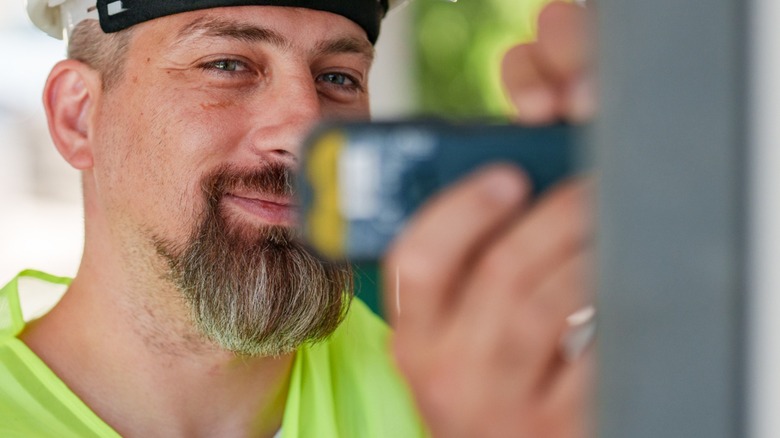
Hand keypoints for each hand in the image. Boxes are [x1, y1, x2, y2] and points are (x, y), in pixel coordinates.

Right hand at [385, 2, 595, 436]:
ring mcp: (505, 402)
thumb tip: (505, 187)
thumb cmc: (474, 388)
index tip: (506, 175)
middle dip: (555, 214)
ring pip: (553, 303)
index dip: (463, 209)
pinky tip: (618, 281)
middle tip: (586, 183)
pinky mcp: (559, 422)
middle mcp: (450, 371)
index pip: (416, 262)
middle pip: (502, 272)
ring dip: (590, 249)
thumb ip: (457, 275)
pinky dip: (614, 304)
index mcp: (414, 339)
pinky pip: (597, 347)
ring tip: (607, 220)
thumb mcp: (443, 338)